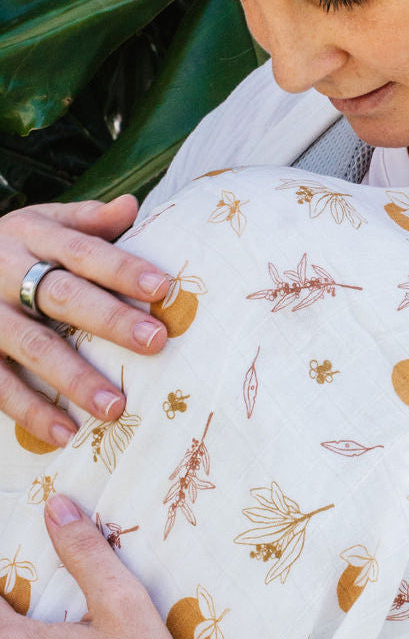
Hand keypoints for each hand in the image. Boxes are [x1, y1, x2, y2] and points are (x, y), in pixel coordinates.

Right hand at [0, 196, 169, 446]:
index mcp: (31, 236)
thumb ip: (86, 221)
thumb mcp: (41, 224)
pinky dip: (30, 410)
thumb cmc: (11, 247)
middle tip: (156, 343)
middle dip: (110, 320)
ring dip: (74, 378)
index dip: (122, 268)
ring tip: (116, 407)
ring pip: (32, 345)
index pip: (83, 251)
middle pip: (62, 296)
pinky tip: (64, 433)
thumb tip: (131, 206)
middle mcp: (3, 271)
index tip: (163, 287)